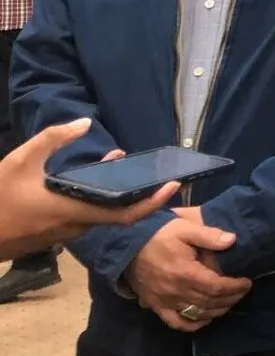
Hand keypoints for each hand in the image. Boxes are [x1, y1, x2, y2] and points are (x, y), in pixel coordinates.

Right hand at [0, 118, 180, 260]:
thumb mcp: (21, 160)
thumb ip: (53, 139)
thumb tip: (85, 122)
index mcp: (75, 212)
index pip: (126, 215)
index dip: (153, 203)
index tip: (172, 186)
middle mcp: (77, 227)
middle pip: (120, 215)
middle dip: (142, 195)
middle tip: (158, 174)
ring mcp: (66, 234)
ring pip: (102, 214)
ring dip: (117, 193)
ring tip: (121, 164)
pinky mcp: (56, 233)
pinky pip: (87, 216)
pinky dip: (99, 198)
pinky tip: (94, 175)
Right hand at [125, 217, 251, 332]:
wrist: (126, 245)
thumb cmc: (158, 235)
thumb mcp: (185, 228)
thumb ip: (209, 236)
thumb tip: (232, 240)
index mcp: (186, 273)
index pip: (217, 287)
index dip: (235, 287)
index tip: (247, 282)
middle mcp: (177, 292)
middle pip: (210, 302)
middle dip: (230, 298)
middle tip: (242, 291)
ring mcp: (165, 302)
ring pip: (197, 314)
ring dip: (217, 311)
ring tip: (229, 302)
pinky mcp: (156, 306)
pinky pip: (176, 322)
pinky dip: (192, 324)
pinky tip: (204, 319)